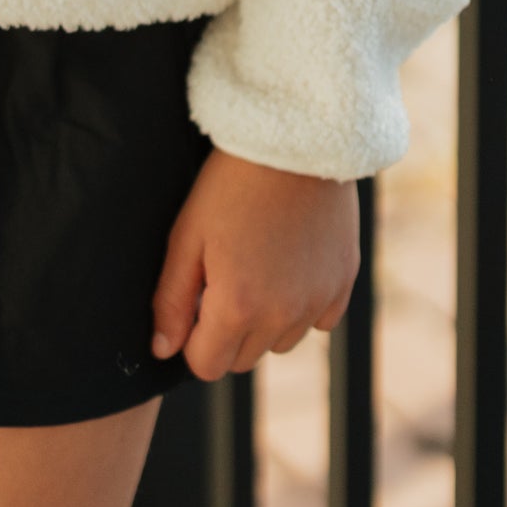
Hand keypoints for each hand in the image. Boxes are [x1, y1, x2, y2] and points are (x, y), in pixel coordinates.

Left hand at [151, 150, 359, 380]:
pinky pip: (319, 321)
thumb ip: (171, 300)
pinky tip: (290, 265)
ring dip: (264, 321)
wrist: (295, 141)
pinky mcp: (343, 284)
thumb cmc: (230, 184)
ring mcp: (317, 302)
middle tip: (222, 278)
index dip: (192, 340)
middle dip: (225, 331)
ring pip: (281, 342)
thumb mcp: (187, 236)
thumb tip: (163, 349)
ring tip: (256, 266)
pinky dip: (302, 305)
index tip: (193, 303)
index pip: (206, 366)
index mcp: (237, 307)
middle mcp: (281, 315)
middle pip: (243, 359)